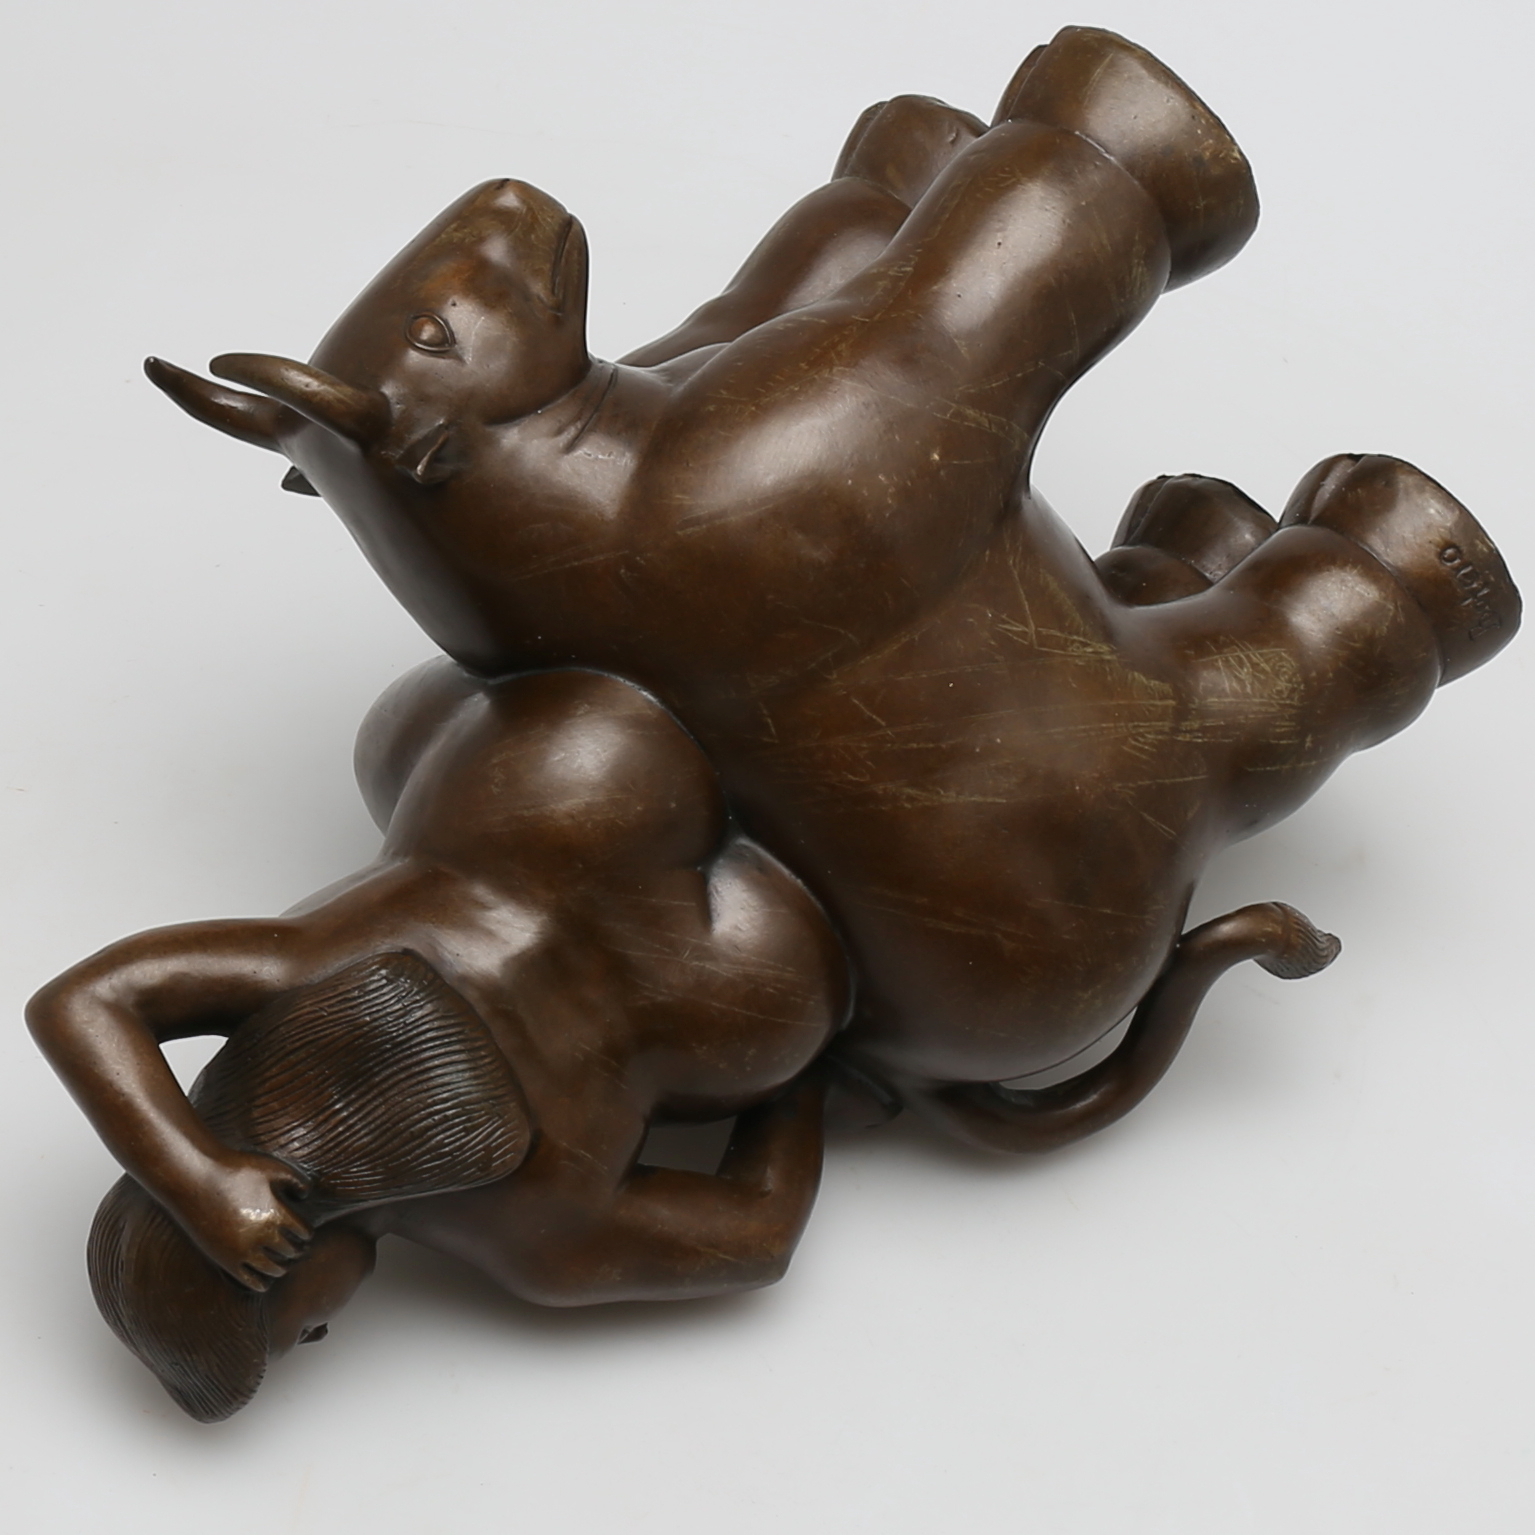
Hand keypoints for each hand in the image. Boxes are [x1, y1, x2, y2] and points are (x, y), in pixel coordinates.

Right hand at [169, 1151, 313, 1290]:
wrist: (195, 1178)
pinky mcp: (224, 1259)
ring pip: (272, 1269)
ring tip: (283, 1263)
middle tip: (298, 1250)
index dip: (306, 1233)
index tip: (305, 1234)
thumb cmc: (235, 1168)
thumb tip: (306, 1195)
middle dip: (296, 1250)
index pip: (303, 1232)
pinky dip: (261, 1284)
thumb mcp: (271, 1167)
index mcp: (276, 1214)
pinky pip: (248, 1280)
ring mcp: (242, 1250)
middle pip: (290, 1251)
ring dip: (281, 1267)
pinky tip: (265, 1282)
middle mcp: (261, 1236)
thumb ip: (295, 1180)